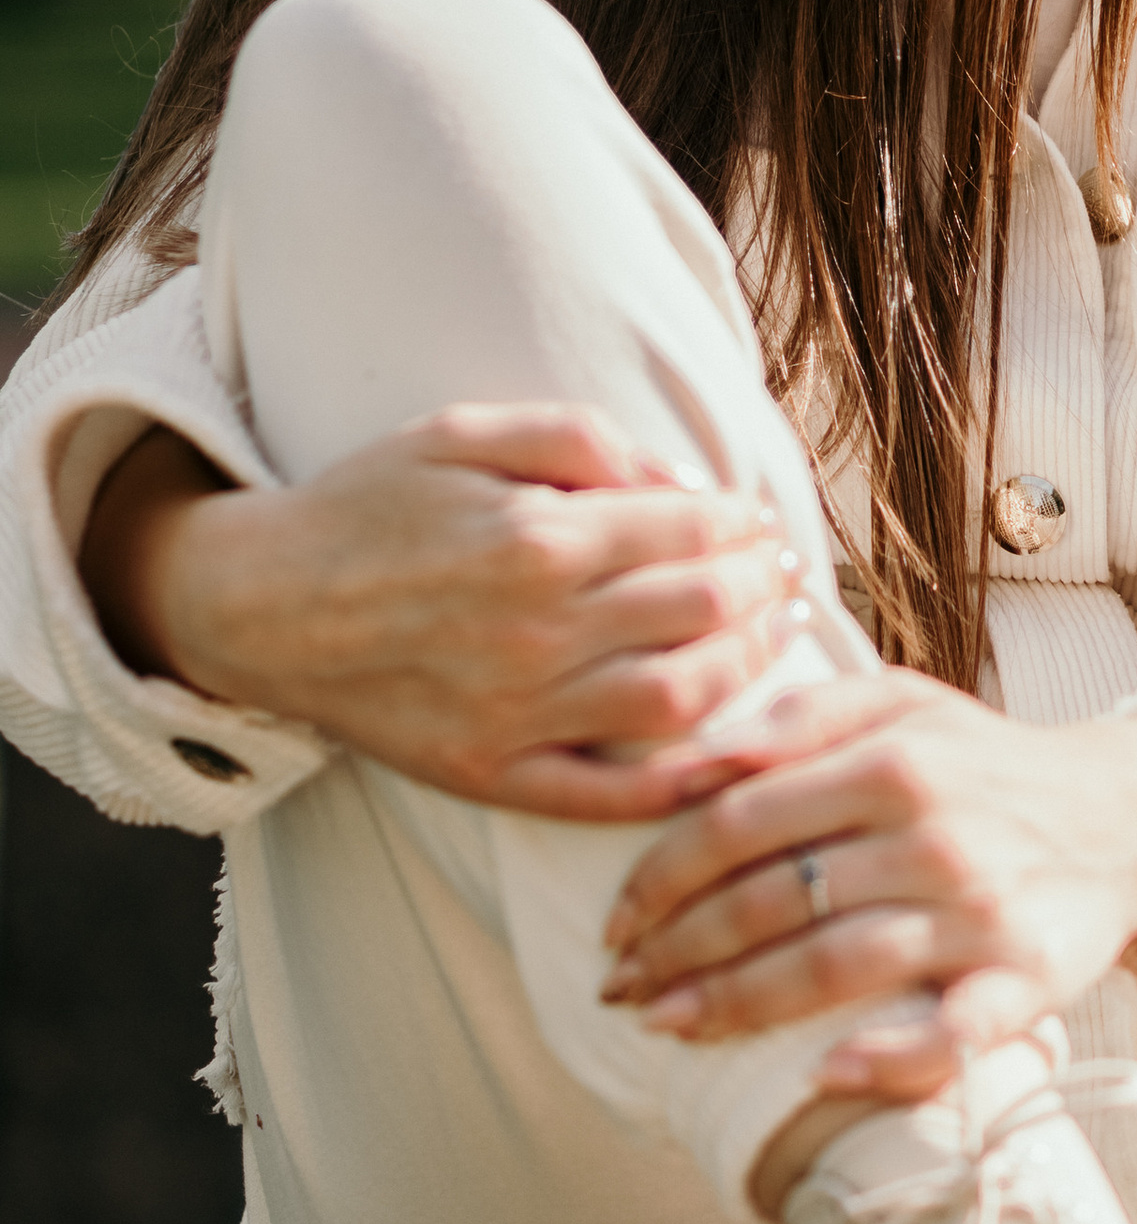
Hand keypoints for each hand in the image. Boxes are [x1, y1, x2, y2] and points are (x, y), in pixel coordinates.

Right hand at [82, 407, 811, 820]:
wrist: (263, 604)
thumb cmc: (370, 504)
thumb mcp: (466, 430)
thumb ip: (580, 441)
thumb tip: (680, 482)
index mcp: (534, 539)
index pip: (693, 532)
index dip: (747, 524)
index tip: (761, 521)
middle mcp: (535, 633)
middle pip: (703, 611)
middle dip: (765, 586)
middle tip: (786, 573)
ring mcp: (517, 714)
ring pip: (680, 700)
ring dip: (751, 665)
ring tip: (777, 635)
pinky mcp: (494, 775)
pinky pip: (612, 794)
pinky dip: (687, 783)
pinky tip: (738, 753)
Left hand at [600, 673, 1136, 1098]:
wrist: (1124, 814)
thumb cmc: (985, 764)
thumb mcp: (902, 703)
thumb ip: (799, 718)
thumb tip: (689, 763)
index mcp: (894, 759)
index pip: (741, 822)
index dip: (661, 877)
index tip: (613, 921)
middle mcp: (936, 833)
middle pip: (774, 901)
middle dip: (678, 950)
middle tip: (621, 988)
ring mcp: (983, 910)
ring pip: (835, 966)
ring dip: (739, 1005)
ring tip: (671, 1027)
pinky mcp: (1030, 979)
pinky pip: (951, 1031)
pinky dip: (888, 1056)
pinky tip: (821, 1075)